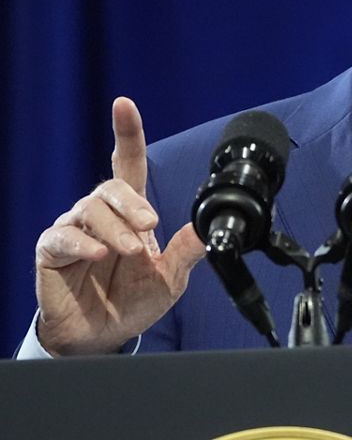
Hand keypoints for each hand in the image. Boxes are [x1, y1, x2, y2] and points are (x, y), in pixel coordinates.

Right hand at [34, 97, 206, 354]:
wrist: (103, 336)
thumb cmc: (133, 300)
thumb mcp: (170, 278)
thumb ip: (186, 251)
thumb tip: (211, 228)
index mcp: (130, 214)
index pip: (128, 164)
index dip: (127, 134)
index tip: (124, 104)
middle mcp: (100, 216)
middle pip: (110, 187)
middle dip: (132, 203)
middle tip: (150, 226)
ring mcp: (73, 231)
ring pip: (89, 209)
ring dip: (114, 228)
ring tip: (127, 253)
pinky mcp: (51, 252)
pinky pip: (61, 238)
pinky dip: (82, 244)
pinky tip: (99, 255)